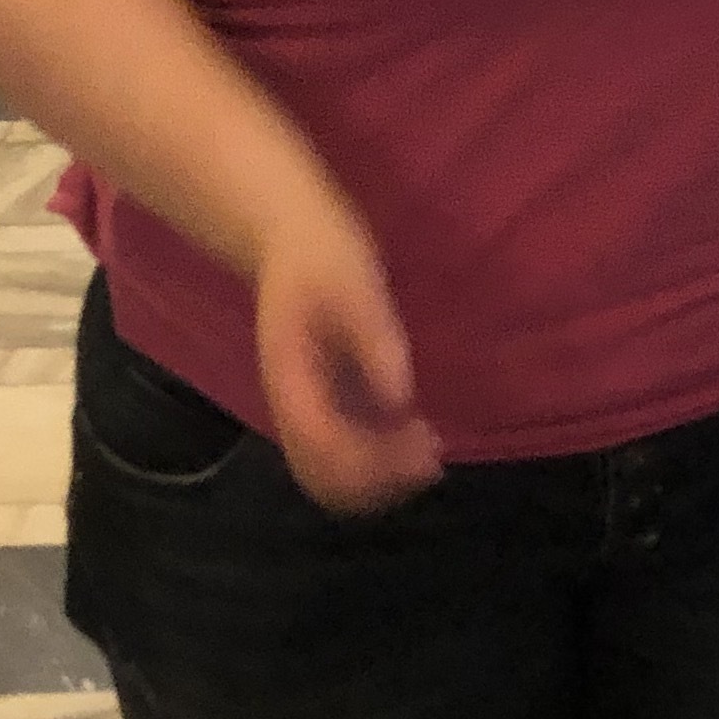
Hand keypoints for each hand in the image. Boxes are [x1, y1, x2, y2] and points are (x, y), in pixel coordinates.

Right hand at [251, 199, 442, 512]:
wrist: (286, 236)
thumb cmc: (322, 253)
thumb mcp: (355, 283)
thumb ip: (375, 339)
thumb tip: (401, 398)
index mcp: (291, 382)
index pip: (323, 450)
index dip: (375, 465)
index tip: (426, 449)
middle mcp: (290, 407)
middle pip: (323, 479)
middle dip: (378, 483)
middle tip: (432, 460)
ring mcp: (302, 409)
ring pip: (329, 476)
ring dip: (378, 480)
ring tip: (428, 455)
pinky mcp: (318, 404)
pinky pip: (339, 456)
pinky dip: (375, 462)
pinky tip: (414, 439)